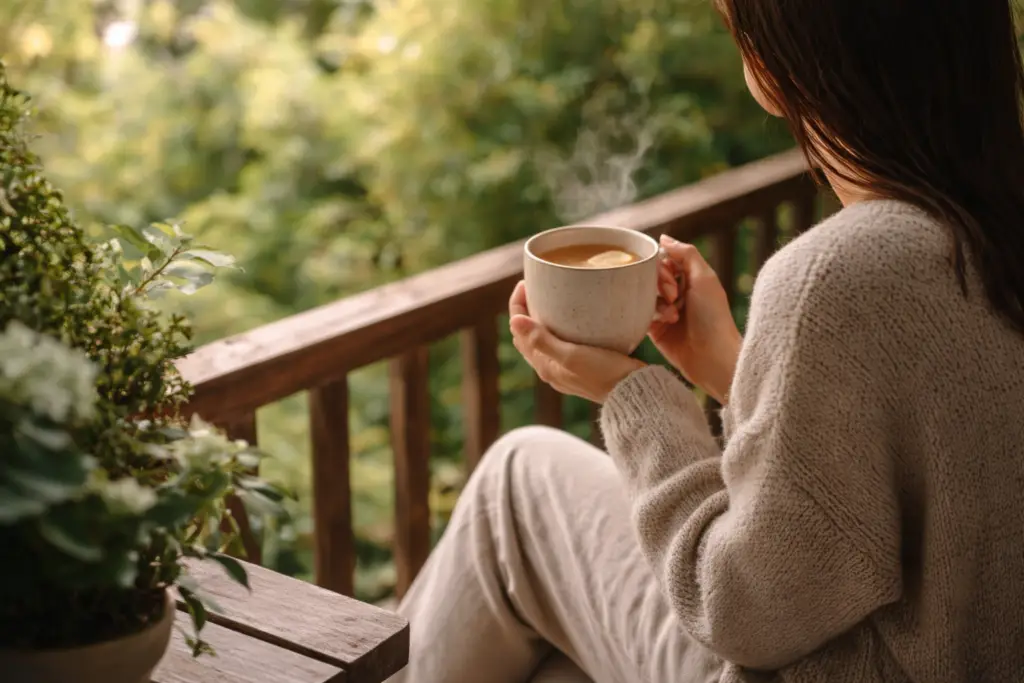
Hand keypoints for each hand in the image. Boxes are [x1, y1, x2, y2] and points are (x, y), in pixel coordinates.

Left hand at [508, 281, 644, 402]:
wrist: (633, 392)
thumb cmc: (604, 374)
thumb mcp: (571, 356)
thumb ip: (541, 340)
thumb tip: (514, 321)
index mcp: (544, 365)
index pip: (519, 332)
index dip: (517, 305)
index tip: (526, 283)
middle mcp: (551, 368)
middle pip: (528, 335)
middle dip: (526, 310)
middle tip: (536, 287)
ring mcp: (566, 368)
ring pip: (544, 339)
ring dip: (541, 319)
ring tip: (550, 298)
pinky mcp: (582, 366)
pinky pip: (562, 343)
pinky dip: (559, 327)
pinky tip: (573, 317)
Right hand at [650, 235, 741, 403]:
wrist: (712, 356)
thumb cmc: (713, 317)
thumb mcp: (704, 277)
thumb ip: (686, 254)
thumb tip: (663, 237)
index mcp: (690, 279)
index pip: (664, 261)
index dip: (663, 266)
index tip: (672, 279)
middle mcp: (676, 293)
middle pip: (652, 276)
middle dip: (660, 283)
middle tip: (674, 296)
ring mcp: (664, 311)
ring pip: (645, 294)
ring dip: (659, 302)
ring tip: (674, 315)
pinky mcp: (654, 329)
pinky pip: (640, 313)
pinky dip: (653, 314)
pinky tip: (667, 322)